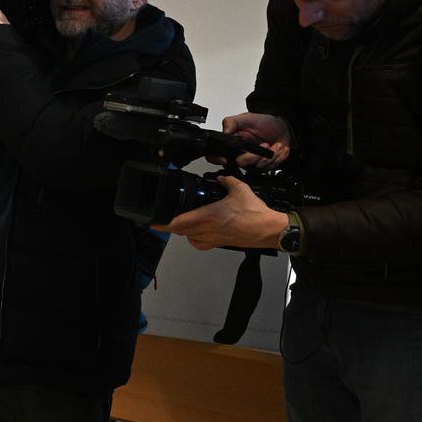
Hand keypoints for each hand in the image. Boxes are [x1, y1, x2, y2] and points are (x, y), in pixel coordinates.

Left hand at [156, 176, 285, 249]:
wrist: (269, 230)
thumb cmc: (256, 215)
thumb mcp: (240, 189)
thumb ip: (227, 181)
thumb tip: (221, 177)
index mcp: (207, 216)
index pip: (176, 222)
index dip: (161, 222)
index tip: (151, 220)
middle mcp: (206, 230)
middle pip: (179, 230)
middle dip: (169, 224)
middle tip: (163, 217)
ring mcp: (211, 239)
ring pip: (187, 237)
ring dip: (181, 229)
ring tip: (180, 220)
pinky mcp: (218, 244)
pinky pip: (199, 243)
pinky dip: (193, 237)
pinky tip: (195, 231)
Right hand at [220, 112, 291, 169]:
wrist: (281, 128)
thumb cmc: (264, 123)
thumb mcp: (246, 118)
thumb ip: (232, 122)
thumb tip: (224, 132)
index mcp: (231, 144)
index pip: (216, 155)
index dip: (217, 159)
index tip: (225, 158)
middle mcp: (240, 155)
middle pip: (240, 163)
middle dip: (255, 156)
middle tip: (265, 145)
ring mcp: (252, 162)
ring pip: (256, 167)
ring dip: (270, 155)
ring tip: (276, 144)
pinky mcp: (263, 166)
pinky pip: (268, 168)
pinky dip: (277, 157)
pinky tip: (279, 149)